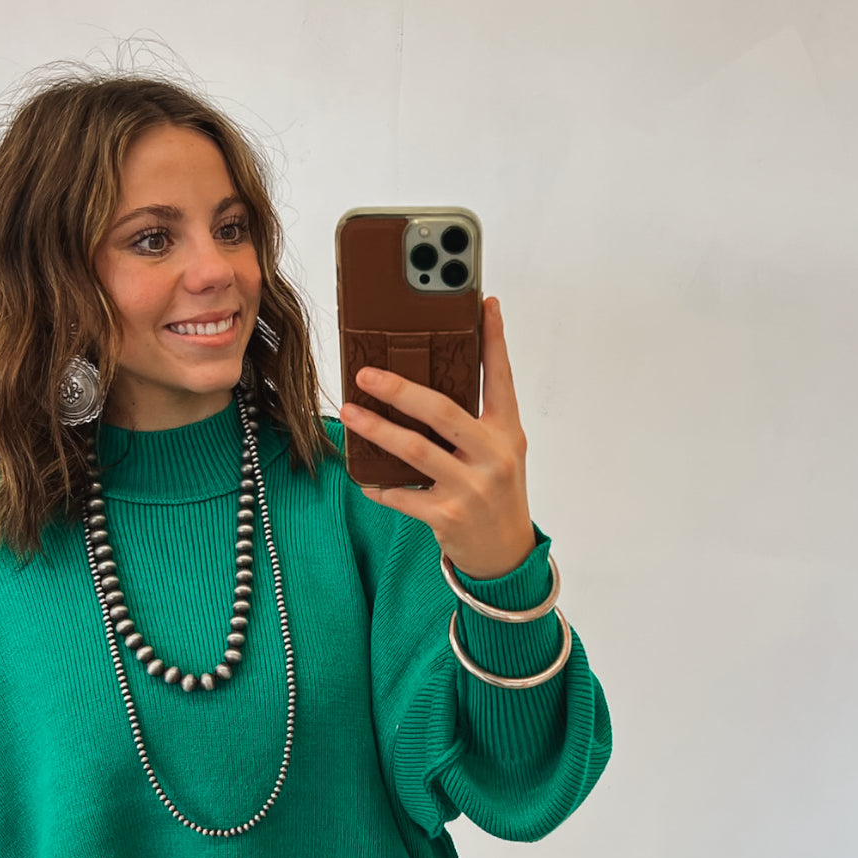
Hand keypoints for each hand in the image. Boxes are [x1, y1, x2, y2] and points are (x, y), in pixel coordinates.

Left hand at [339, 296, 536, 579]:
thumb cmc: (496, 492)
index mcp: (507, 432)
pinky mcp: (447, 516)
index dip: (493, 340)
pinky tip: (362, 475)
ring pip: (415, 450)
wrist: (505, 553)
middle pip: (442, 411)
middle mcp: (492, 456)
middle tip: (366, 374)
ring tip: (349, 413)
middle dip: (400, 390)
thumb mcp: (499, 451)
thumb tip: (430, 381)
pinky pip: (402, 494)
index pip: (501, 378)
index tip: (484, 305)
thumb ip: (475, 418)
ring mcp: (470, 487)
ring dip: (377, 430)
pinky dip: (379, 485)